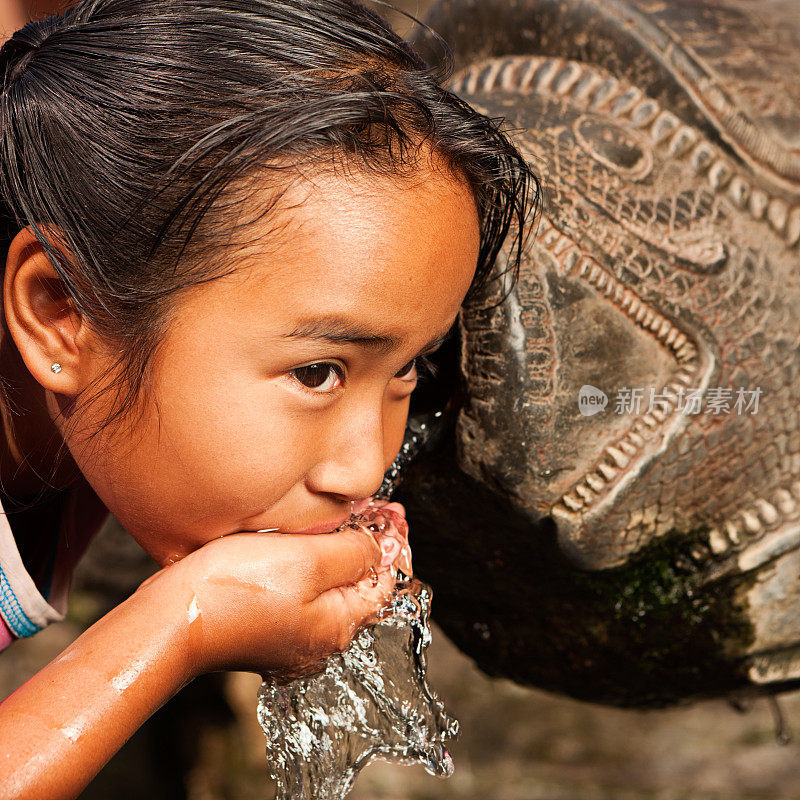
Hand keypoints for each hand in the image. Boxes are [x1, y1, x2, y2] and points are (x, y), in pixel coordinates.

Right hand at [141, 527, 393, 679]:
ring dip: (339, 551)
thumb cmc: (232, 591)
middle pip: (357, 585)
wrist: (168, 618)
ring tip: (343, 517)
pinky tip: (303, 539)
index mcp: (336, 626)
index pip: (384, 583)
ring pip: (328, 585)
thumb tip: (385, 546)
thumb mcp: (307, 562)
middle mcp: (316, 637)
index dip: (394, 544)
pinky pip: (300, 588)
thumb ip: (353, 553)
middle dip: (368, 546)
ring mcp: (288, 633)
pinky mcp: (261, 621)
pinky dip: (310, 561)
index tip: (394, 513)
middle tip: (374, 509)